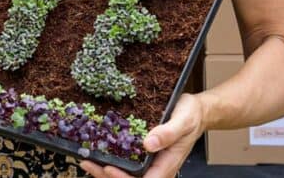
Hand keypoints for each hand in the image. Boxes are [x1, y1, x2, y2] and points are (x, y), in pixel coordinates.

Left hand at [80, 94, 203, 177]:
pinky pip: (128, 163)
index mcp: (167, 164)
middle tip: (87, 163)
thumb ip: (168, 133)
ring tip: (86, 160)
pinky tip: (97, 152)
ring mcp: (151, 162)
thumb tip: (149, 144)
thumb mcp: (183, 120)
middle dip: (108, 175)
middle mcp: (157, 167)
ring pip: (127, 174)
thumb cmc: (191, 116)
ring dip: (105, 171)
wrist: (196, 111)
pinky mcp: (145, 155)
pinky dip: (111, 160)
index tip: (108, 168)